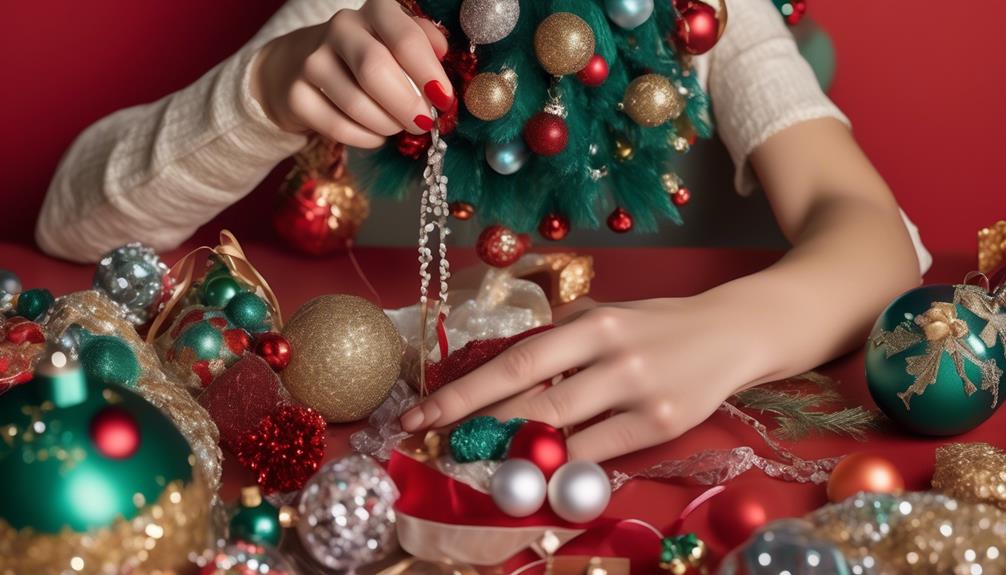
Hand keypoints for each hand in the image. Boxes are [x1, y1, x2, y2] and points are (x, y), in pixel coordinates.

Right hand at [252, 0, 454, 147]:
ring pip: (357, 104)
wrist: (302, 67)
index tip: (443, 100)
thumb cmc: (367, 57)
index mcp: (375, 11)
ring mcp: (313, 60)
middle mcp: (341, 28)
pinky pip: (338, 127)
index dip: (429, 74)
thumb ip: (424, 44)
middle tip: (422, 123)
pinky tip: (374, 135)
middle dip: (406, 105)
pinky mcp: (296, 95)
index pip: (405, 39)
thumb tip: (442, 53)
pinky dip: (366, 138)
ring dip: (387, 125)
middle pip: (376, 70)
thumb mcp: (397, 43)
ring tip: (396, 126)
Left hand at [400, 296, 771, 461]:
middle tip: (430, 443)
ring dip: (514, 453)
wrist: (733, 332)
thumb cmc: (658, 325)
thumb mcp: (607, 316)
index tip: (420, 412)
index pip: (516, 360)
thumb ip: (560, 342)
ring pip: (562, 432)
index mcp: (592, 322)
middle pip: (531, 399)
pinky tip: (539, 474)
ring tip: (477, 463)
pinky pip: (600, 455)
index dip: (464, 391)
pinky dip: (565, 467)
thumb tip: (502, 376)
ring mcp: (640, 392)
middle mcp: (613, 355)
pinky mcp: (663, 424)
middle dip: (474, 425)